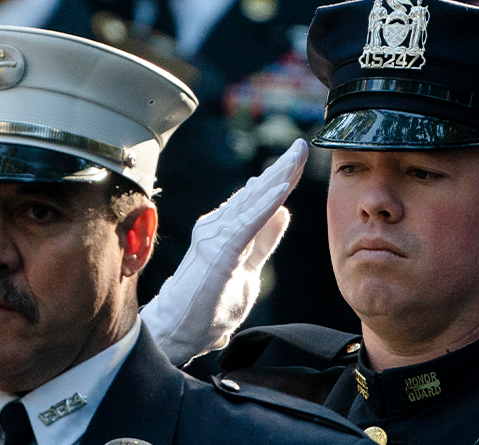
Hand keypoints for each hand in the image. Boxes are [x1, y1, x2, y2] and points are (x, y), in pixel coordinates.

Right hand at [142, 140, 306, 364]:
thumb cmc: (208, 307)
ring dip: (276, 178)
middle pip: (256, 193)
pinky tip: (282, 189)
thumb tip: (283, 212)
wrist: (177, 332)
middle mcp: (219, 227)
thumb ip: (264, 241)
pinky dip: (267, 204)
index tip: (297, 158)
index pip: (259, 200)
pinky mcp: (220, 251)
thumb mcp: (248, 269)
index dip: (279, 179)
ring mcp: (216, 236)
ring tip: (295, 156)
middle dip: (280, 169)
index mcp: (228, 231)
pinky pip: (249, 223)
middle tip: (301, 145)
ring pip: (253, 201)